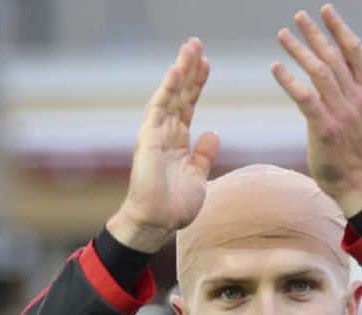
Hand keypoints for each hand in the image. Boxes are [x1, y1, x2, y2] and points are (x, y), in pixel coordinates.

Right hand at [107, 37, 219, 253]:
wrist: (156, 223)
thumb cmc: (174, 207)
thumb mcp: (198, 177)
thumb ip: (203, 155)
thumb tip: (213, 133)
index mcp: (178, 142)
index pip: (188, 106)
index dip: (197, 85)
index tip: (207, 65)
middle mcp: (165, 134)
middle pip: (179, 94)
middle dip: (189, 69)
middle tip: (196, 44)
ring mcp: (156, 135)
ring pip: (169, 95)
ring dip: (180, 71)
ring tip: (190, 47)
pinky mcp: (148, 139)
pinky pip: (158, 108)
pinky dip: (167, 89)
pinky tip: (177, 71)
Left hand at [272, 4, 361, 216]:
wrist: (356, 180)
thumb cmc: (355, 144)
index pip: (353, 51)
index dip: (339, 29)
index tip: (325, 11)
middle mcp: (355, 97)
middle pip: (334, 57)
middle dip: (315, 34)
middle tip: (298, 16)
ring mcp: (341, 112)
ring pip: (320, 73)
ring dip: (300, 51)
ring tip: (283, 35)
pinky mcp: (325, 128)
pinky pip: (306, 98)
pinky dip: (290, 80)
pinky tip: (276, 67)